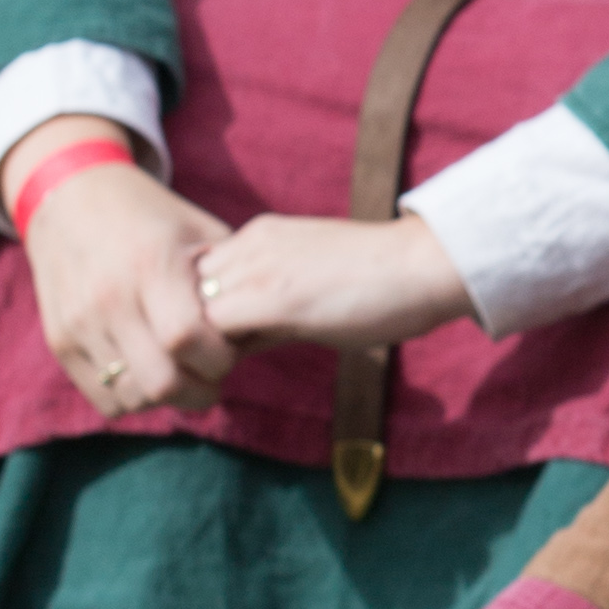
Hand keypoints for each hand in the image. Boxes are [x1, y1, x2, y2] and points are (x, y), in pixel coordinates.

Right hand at [7, 121, 237, 415]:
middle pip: (160, 381)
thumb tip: (268, 329)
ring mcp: (79, 322)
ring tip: (181, 372)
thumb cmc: (152, 217)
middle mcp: (108, 297)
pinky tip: (149, 373)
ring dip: (167, 398)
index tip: (228, 351)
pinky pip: (104, 399)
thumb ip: (234, 279)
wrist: (71, 197)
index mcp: (150, 265)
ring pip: (133, 397)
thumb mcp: (200, 231)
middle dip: (199, 390)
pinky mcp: (60, 341)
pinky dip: (134, 398)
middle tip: (211, 375)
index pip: (187, 340)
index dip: (218, 359)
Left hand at [189, 211, 471, 353]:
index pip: (201, 273)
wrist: (426, 266)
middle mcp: (251, 243)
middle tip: (205, 361)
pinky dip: (212, 355)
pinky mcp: (271, 298)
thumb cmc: (386, 282)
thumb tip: (240, 343)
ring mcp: (258, 267)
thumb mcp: (312, 283)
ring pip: (189, 307)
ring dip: (198, 343)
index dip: (202, 310)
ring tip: (215, 369)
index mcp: (262, 235)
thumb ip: (271, 306)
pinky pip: (210, 329)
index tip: (215, 342)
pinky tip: (230, 373)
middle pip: (183, 287)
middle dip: (190, 326)